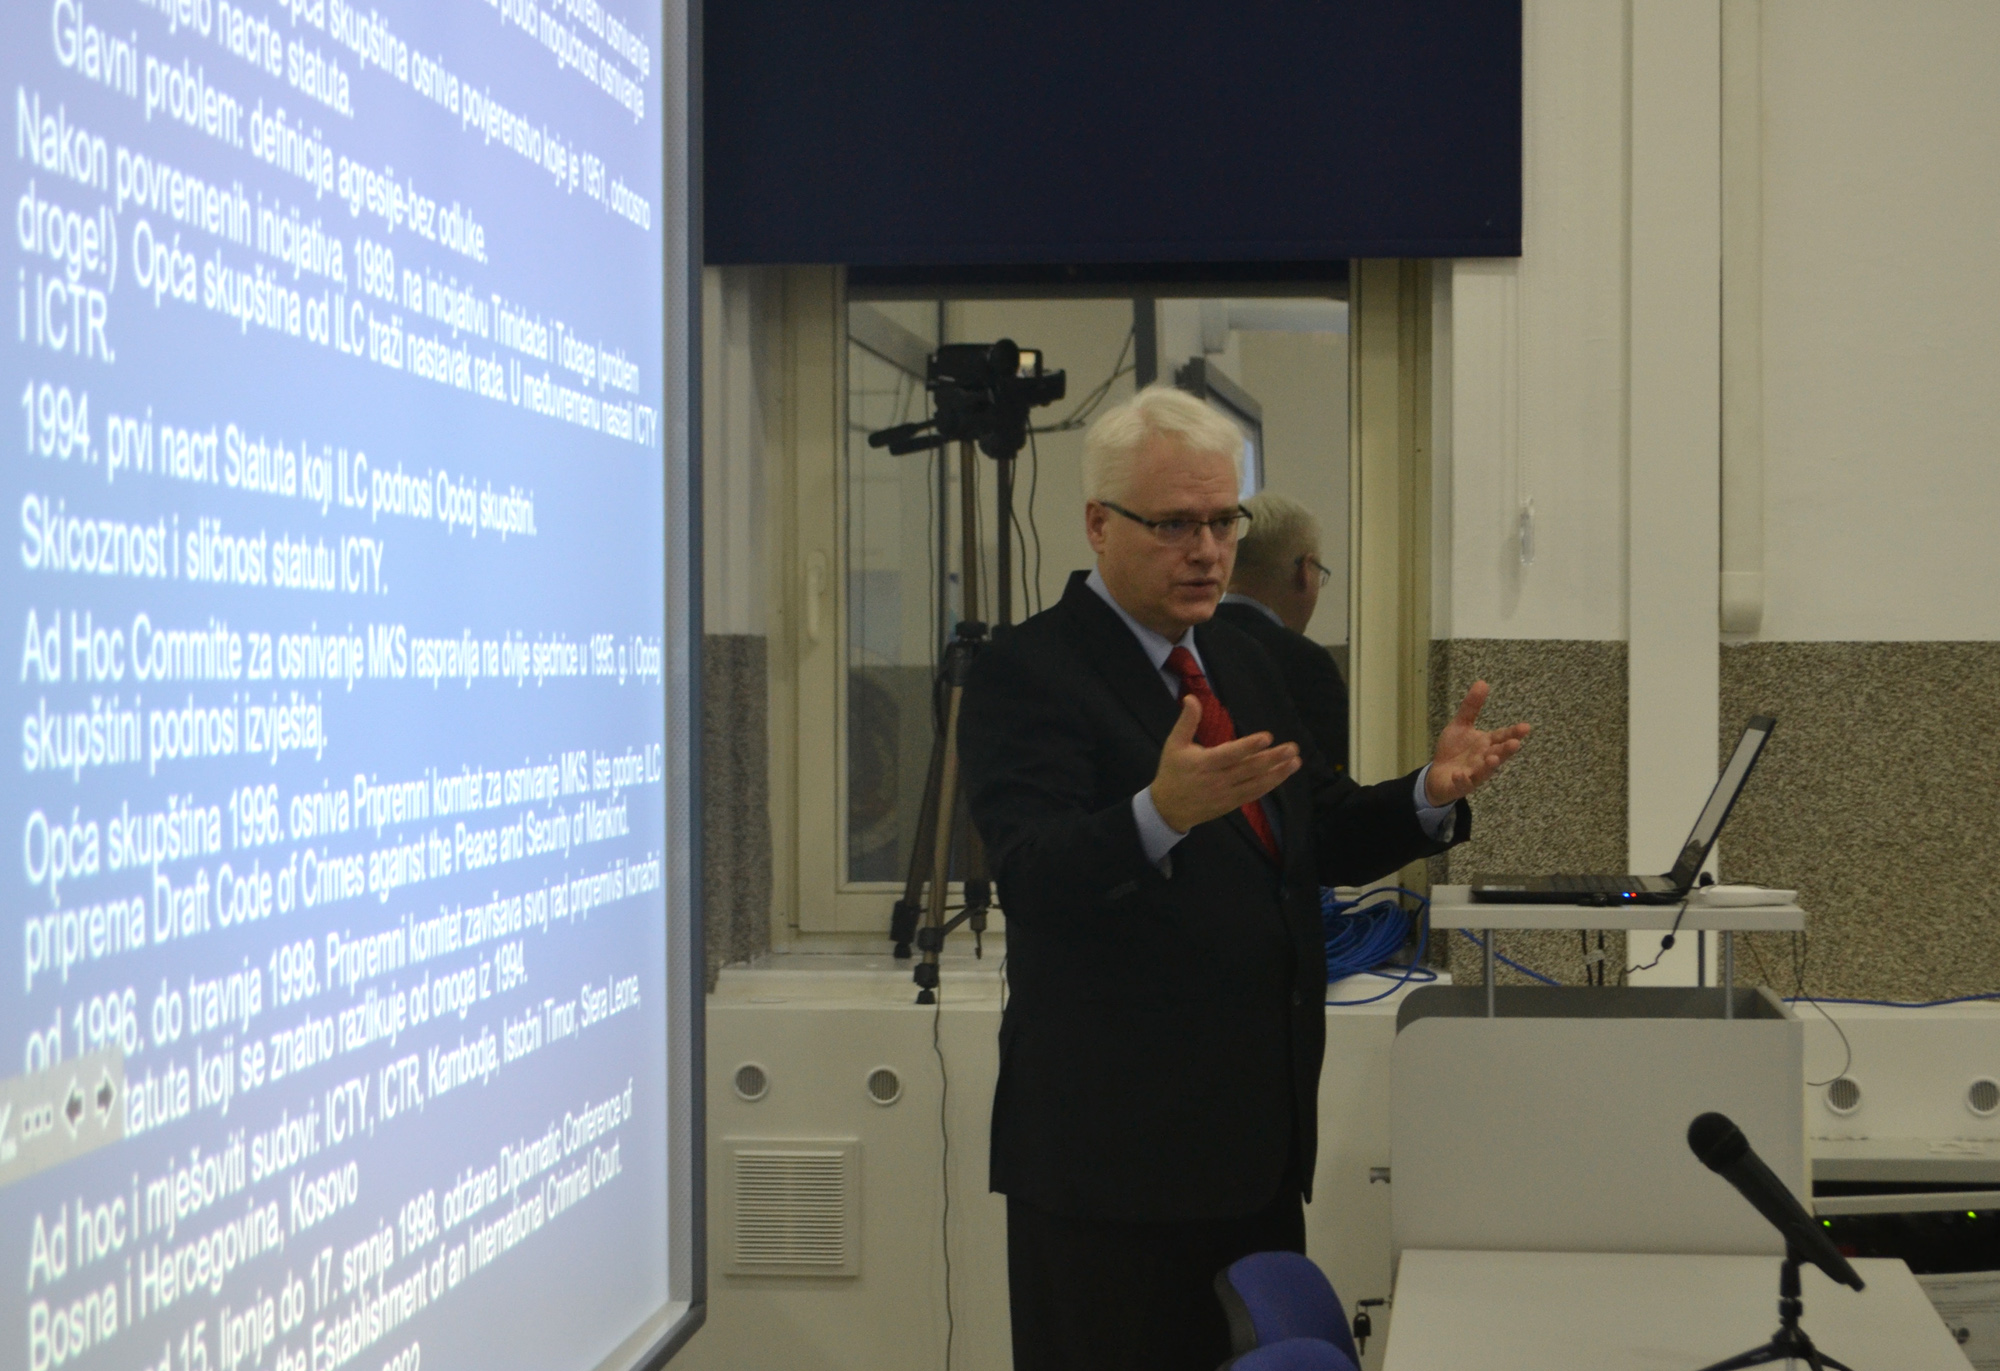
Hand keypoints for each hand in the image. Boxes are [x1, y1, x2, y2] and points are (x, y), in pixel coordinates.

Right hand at [1149, 695, 1299, 832]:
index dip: (1249, 746)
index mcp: (1204, 763)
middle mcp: (1218, 780)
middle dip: (1272, 759)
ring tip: (1296, 762)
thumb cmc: (1173, 772)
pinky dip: (1269, 785)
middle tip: (1292, 748)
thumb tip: (1192, 697)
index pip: (1230, 754)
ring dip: (1278, 773)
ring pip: (1256, 783)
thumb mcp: (1174, 744)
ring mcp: (1227, 794)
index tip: (1267, 737)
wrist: (1169, 808)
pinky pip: (1254, 794)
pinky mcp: (1232, 803)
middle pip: (1249, 769)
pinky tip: (1283, 774)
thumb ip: (1186, 721)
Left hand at [1424, 680, 1530, 805]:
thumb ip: (1471, 707)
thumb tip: (1482, 682)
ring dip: (1489, 765)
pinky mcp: (1460, 784)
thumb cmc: (1454, 750)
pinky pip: (1462, 783)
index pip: (1502, 736)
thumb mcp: (1461, 725)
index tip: (1526, 727)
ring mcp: (1473, 773)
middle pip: (1498, 754)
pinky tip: (1460, 774)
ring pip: (1484, 770)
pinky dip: (1462, 779)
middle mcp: (1484, 759)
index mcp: (1486, 744)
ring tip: (1492, 759)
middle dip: (1506, 750)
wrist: (1438, 776)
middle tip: (1515, 743)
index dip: (1513, 732)